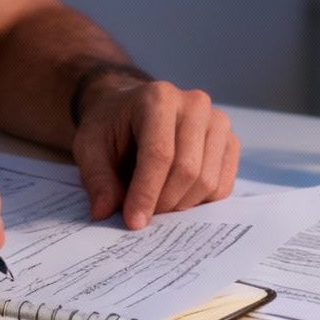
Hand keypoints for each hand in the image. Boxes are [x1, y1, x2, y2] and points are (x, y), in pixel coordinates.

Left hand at [71, 80, 237, 228]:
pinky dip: (199, 201)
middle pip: (187, 170)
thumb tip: (104, 212)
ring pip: (207, 181)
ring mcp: (218, 121)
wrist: (132, 111)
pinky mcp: (230, 141)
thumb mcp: (89, 148)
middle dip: (163, 203)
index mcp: (158, 98)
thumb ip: (96, 179)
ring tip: (157, 202)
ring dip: (180, 205)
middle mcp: (194, 104)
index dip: (146, 193)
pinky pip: (223, 186)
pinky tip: (177, 195)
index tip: (134, 222)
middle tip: (142, 216)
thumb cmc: (111, 128)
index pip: (159, 154)